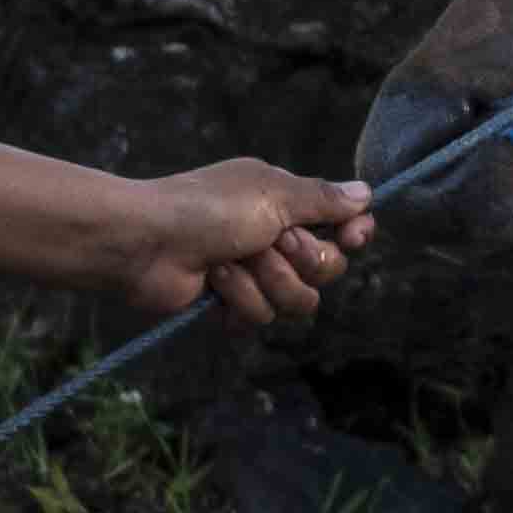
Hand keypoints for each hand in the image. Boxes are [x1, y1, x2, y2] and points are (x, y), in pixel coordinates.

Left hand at [110, 162, 375, 322]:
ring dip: (264, 282)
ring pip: (296, 301)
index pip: (340, 227)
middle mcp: (273, 237)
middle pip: (326, 271)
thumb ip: (322, 199)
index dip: (352, 235)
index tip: (353, 236)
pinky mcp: (230, 304)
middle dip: (300, 261)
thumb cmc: (207, 207)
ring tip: (228, 263)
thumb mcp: (273, 194)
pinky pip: (259, 318)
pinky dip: (237, 300)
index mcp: (285, 203)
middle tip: (268, 243)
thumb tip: (367, 193)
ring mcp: (252, 273)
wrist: (146, 242)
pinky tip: (213, 284)